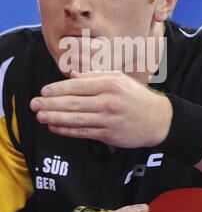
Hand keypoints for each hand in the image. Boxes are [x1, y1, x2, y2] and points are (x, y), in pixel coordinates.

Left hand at [30, 71, 171, 146]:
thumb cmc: (135, 96)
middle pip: (73, 103)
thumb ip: (94, 76)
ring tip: (40, 116)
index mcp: (110, 84)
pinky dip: (66, 130)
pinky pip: (83, 132)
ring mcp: (108, 120)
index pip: (78, 86)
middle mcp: (109, 101)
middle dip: (51, 104)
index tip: (44, 91)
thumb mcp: (119, 79)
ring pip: (76, 119)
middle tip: (34, 104)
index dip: (58, 89)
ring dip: (55, 118)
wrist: (158, 119)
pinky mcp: (109, 135)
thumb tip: (71, 76)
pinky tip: (54, 127)